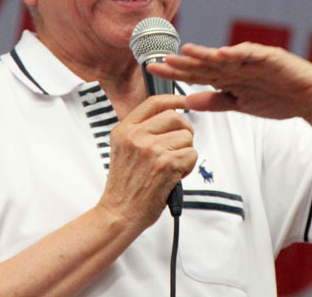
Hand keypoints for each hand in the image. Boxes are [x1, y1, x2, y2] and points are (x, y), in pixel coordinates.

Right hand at [98, 95, 197, 228]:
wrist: (119, 213)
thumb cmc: (125, 186)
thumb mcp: (123, 149)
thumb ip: (141, 131)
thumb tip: (171, 116)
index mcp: (124, 130)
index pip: (154, 102)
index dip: (174, 99)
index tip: (186, 101)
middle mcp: (136, 136)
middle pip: (175, 117)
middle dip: (184, 132)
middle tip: (178, 147)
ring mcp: (151, 149)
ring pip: (187, 137)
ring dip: (185, 153)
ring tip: (170, 167)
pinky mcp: (166, 164)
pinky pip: (191, 155)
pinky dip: (188, 167)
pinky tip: (173, 176)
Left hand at [148, 42, 311, 121]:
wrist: (309, 97)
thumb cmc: (276, 98)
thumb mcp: (239, 105)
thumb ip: (215, 101)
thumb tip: (187, 101)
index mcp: (227, 76)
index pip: (196, 73)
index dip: (175, 71)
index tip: (152, 69)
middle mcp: (236, 64)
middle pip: (204, 63)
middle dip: (181, 62)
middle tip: (158, 59)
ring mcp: (252, 60)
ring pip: (224, 56)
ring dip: (205, 54)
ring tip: (185, 51)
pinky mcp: (270, 58)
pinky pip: (252, 55)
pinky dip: (237, 54)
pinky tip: (223, 53)